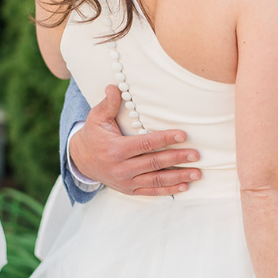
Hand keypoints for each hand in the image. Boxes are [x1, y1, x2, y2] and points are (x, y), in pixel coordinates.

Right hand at [68, 85, 200, 196]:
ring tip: (197, 172)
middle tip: (196, 154)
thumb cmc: (93, 136)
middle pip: (154, 163)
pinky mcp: (130, 190)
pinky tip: (184, 185)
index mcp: (116, 150)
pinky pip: (152, 191)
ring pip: (156, 180)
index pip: (145, 144)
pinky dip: (169, 190)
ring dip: (178, 177)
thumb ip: (108, 104)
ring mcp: (126, 181)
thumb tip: (114, 86)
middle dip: (177, 158)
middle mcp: (122, 168)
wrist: (80, 161)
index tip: (183, 135)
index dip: (165, 139)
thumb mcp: (96, 118)